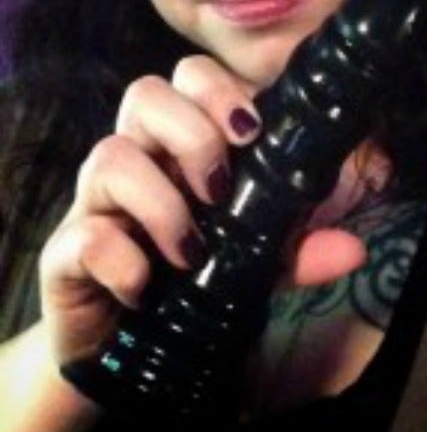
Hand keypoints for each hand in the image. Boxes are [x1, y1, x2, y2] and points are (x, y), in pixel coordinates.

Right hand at [39, 55, 365, 366]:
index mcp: (180, 145)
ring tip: (192, 252)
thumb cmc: (193, 282)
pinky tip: (146, 288)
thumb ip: (298, 249)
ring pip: (109, 156)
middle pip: (144, 94)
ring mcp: (97, 202)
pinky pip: (83, 235)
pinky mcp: (67, 253)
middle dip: (191, 132)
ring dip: (161, 201)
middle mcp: (137, 159)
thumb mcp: (257, 264)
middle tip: (220, 189)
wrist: (129, 354)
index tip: (251, 132)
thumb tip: (353, 250)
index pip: (190, 77)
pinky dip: (121, 258)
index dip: (217, 89)